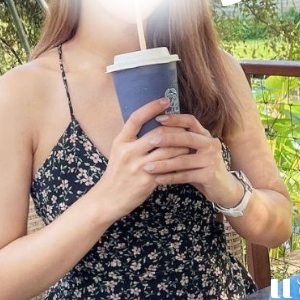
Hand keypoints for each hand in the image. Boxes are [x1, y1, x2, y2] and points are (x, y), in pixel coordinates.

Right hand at [96, 98, 191, 219]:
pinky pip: (168, 167)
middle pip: (157, 133)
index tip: (166, 100)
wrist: (108, 199)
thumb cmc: (117, 173)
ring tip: (191, 142)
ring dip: (182, 145)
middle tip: (187, 125)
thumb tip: (151, 123)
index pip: (136, 118)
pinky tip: (186, 159)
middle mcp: (128, 151)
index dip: (152, 107)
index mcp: (120, 141)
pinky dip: (179, 162)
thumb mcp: (119, 152)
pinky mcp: (147, 180)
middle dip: (175, 129)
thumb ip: (133, 139)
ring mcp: (138, 166)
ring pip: (167, 150)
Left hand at [140, 113, 244, 207]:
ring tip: (147, 167)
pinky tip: (158, 179)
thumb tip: (154, 133)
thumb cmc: (202, 168)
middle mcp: (211, 144)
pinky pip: (186, 176)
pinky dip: (170, 178)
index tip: (158, 118)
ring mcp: (212, 160)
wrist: (223, 187)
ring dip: (164, 164)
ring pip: (184, 160)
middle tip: (150, 141)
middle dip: (167, 138)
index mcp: (205, 135)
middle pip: (187, 138)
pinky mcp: (210, 175)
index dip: (175, 118)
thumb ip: (180, 143)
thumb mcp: (193, 152)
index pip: (191, 121)